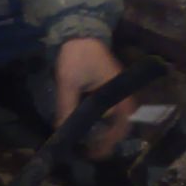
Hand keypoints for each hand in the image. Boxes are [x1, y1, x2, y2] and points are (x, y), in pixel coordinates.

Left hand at [55, 37, 135, 159]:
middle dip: (105, 141)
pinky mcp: (111, 89)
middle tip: (87, 151)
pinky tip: (86, 125)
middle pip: (119, 127)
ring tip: (86, 142)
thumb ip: (66, 109)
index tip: (91, 154)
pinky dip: (100, 120)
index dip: (106, 145)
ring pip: (114, 119)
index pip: (119, 129)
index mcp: (119, 96)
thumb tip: (61, 132)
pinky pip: (109, 110)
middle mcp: (124, 96)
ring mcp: (118, 92)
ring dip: (102, 131)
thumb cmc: (78, 57)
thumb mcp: (69, 84)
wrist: (80, 32)